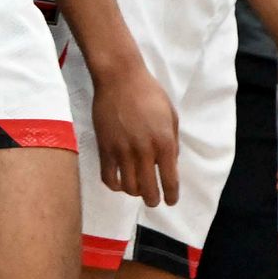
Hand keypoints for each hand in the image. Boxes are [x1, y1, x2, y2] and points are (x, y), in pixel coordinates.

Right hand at [90, 57, 180, 206]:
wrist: (119, 77)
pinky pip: (109, 177)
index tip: (170, 200)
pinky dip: (115, 185)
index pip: (170, 180)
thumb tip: (170, 162)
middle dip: (153, 200)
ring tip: (137, 188)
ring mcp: (122, 151)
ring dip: (135, 192)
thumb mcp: (171, 115)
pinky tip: (120, 181)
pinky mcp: (105, 147)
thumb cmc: (149, 92)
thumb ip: (172, 141)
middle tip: (154, 200)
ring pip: (129, 188)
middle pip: (149, 190)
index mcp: (164, 143)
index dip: (171, 195)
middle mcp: (144, 151)